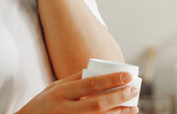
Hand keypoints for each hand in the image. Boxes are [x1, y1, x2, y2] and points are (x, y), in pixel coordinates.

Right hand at [16, 71, 139, 113]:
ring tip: (134, 108)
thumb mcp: (54, 87)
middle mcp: (65, 108)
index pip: (90, 84)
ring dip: (119, 113)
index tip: (127, 75)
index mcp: (61, 92)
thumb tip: (97, 68)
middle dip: (119, 97)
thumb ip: (74, 79)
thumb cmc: (42, 104)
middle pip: (97, 103)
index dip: (111, 80)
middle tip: (134, 90)